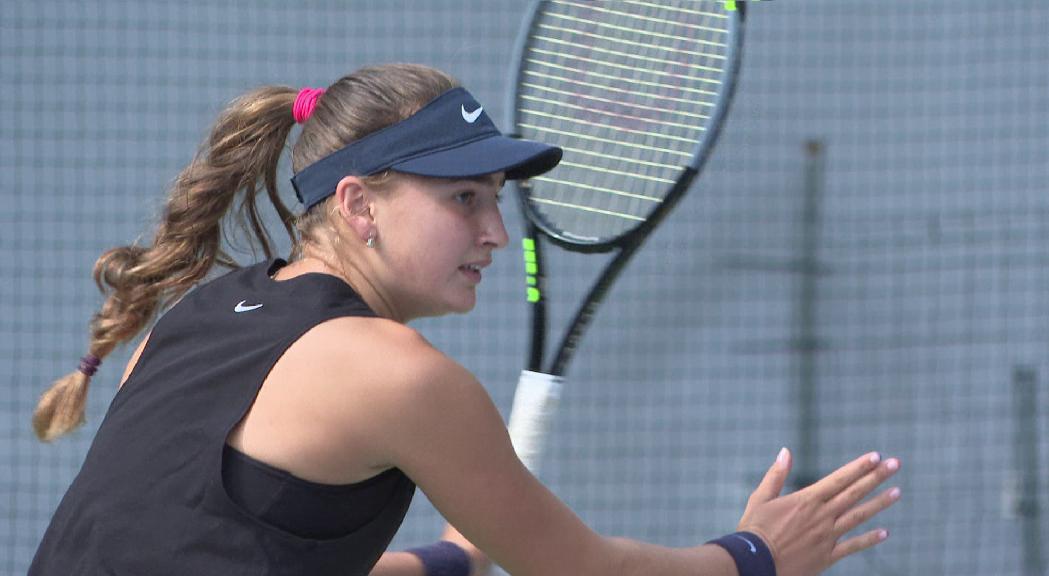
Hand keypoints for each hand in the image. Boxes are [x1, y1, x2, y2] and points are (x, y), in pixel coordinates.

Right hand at [736, 448, 900, 575]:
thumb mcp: (760, 498)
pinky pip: (853, 546)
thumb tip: (785, 451)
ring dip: (879, 503)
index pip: (839, 479)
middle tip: (895, 464)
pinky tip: (885, 533)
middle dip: (876, 477)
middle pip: (854, 493)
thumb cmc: (754, 530)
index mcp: (806, 500)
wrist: (755, 564)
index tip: (876, 456)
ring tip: (897, 492)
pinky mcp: (827, 556)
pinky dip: (869, 539)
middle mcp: (821, 516)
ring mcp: (827, 536)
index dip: (859, 467)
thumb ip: (776, 475)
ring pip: (859, 516)